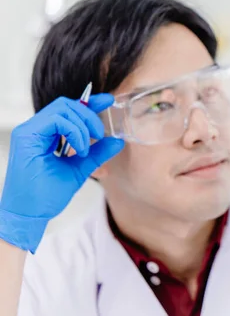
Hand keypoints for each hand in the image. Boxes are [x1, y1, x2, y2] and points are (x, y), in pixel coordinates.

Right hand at [0, 94, 124, 252]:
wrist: (29, 214)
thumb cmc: (47, 195)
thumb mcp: (80, 169)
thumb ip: (97, 153)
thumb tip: (117, 141)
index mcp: (45, 134)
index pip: (69, 109)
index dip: (90, 102)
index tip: (109, 100)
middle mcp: (35, 128)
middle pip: (67, 104)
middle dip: (89, 114)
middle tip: (100, 134)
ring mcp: (29, 131)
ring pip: (63, 108)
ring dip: (83, 126)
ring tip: (86, 149)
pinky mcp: (26, 136)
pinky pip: (56, 120)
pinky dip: (74, 131)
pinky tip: (79, 150)